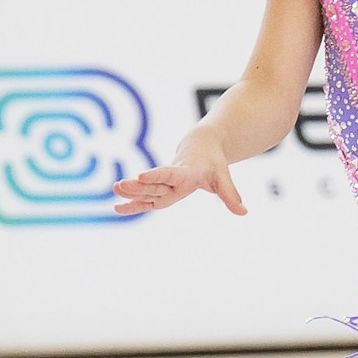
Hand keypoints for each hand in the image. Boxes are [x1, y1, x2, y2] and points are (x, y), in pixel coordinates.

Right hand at [114, 128, 244, 218]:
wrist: (202, 145)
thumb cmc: (214, 162)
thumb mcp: (223, 177)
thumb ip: (230, 195)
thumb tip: (243, 212)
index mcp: (188, 173)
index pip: (171, 174)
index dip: (157, 175)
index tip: (141, 175)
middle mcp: (174, 176)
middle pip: (155, 183)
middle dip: (138, 186)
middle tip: (119, 185)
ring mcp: (166, 181)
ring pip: (148, 188)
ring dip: (132, 191)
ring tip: (114, 190)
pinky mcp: (161, 185)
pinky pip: (147, 196)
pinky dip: (134, 202)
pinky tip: (117, 208)